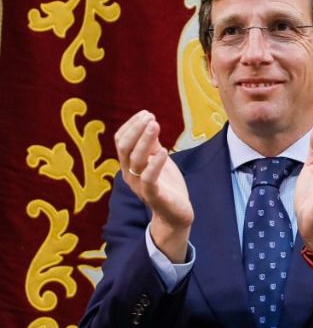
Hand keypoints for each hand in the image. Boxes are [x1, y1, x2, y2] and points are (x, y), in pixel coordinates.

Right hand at [114, 110, 191, 261]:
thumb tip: (149, 122)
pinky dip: (155, 164)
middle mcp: (129, 175)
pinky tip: (164, 151)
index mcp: (128, 165)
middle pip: (124, 148)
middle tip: (150, 117)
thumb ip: (152, 145)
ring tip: (155, 126)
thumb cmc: (166, 185)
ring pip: (136, 161)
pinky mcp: (154, 196)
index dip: (131, 126)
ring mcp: (140, 186)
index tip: (146, 113)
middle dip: (136, 130)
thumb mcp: (158, 160)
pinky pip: (149, 179)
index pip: (121, 141)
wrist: (176, 214)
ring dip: (145, 141)